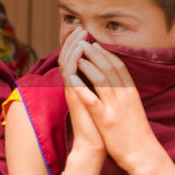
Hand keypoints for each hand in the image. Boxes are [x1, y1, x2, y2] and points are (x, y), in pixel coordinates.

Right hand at [59, 28, 104, 155]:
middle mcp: (74, 87)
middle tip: (80, 28)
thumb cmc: (101, 126)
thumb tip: (107, 75)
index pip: (76, 61)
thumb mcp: (102, 102)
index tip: (86, 33)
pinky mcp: (73, 98)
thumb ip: (100, 88)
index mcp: (82, 86)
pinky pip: (69, 76)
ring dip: (73, 47)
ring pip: (68, 63)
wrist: (94, 145)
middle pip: (70, 58)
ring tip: (79, 34)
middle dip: (75, 42)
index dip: (79, 46)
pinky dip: (72, 62)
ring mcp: (72, 92)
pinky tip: (78, 51)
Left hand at [62, 37, 157, 172]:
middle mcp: (124, 97)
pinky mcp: (106, 120)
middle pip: (110, 68)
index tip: (96, 45)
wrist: (144, 155)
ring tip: (76, 53)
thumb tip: (117, 84)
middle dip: (95, 53)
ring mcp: (115, 108)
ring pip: (102, 79)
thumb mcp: (134, 109)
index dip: (107, 54)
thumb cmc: (137, 134)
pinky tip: (71, 78)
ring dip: (88, 64)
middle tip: (83, 42)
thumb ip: (125, 96)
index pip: (120, 67)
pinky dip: (82, 87)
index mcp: (131, 94)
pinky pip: (92, 100)